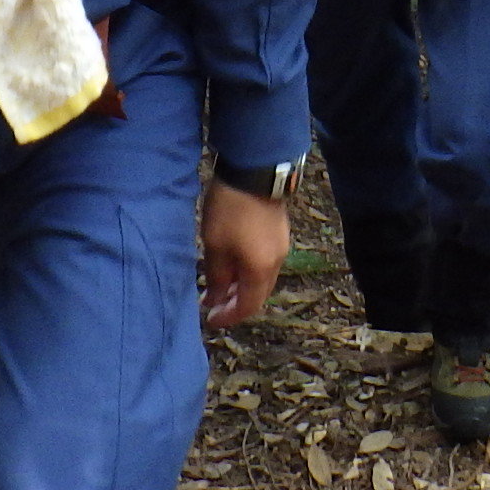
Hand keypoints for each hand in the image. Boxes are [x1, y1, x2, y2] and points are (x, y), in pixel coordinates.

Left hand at [199, 179, 290, 328]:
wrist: (254, 170)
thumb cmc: (230, 210)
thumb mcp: (215, 245)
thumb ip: (217, 277)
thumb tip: (217, 300)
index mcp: (260, 270)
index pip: (248, 306)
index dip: (228, 317)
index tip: (209, 319)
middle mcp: (276, 262)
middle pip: (258, 295)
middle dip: (236, 304)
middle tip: (212, 303)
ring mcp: (280, 245)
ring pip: (262, 278)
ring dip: (242, 286)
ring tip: (218, 283)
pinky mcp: (278, 232)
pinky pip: (265, 262)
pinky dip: (249, 270)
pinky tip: (233, 262)